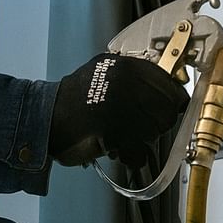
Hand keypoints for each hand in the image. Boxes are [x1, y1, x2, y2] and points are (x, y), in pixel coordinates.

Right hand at [49, 53, 188, 166]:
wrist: (46, 117)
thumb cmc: (75, 99)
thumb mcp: (106, 72)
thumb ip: (135, 77)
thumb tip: (169, 90)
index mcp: (125, 67)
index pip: (168, 83)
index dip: (174, 98)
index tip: (177, 106)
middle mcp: (125, 84)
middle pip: (167, 109)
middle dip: (160, 122)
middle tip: (146, 127)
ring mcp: (119, 107)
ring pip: (155, 131)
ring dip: (144, 139)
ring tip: (126, 136)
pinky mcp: (113, 132)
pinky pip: (138, 150)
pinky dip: (132, 156)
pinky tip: (120, 149)